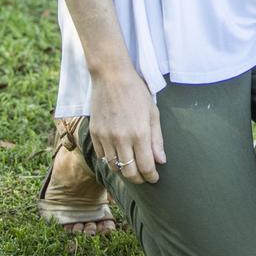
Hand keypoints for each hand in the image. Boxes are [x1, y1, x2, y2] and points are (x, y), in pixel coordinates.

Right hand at [89, 68, 165, 184]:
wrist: (111, 76)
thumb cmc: (136, 92)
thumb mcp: (153, 112)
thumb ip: (156, 139)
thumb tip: (161, 161)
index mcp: (139, 133)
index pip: (145, 167)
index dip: (151, 177)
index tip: (155, 178)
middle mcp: (121, 139)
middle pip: (129, 173)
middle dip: (139, 179)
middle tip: (144, 177)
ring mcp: (106, 138)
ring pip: (114, 168)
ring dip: (124, 171)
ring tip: (132, 167)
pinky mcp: (94, 134)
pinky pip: (102, 157)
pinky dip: (111, 161)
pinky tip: (118, 156)